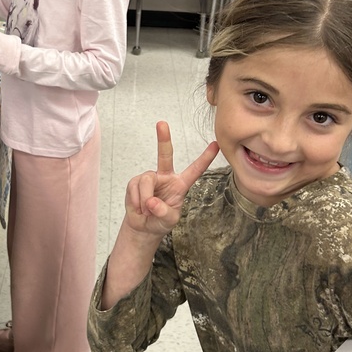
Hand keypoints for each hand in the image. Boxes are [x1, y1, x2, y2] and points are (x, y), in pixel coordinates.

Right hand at [124, 121, 218, 237]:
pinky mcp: (135, 182)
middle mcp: (165, 177)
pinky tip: (139, 208)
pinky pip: (135, 188)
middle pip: (165, 155)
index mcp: (180, 184)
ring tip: (146, 210)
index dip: (205, 158)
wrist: (143, 227)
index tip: (216, 144)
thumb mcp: (169, 220)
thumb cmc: (160, 221)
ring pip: (146, 180)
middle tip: (162, 124)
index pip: (195, 170)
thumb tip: (151, 202)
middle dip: (163, 139)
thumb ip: (164, 212)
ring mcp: (150, 178)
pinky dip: (136, 201)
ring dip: (145, 198)